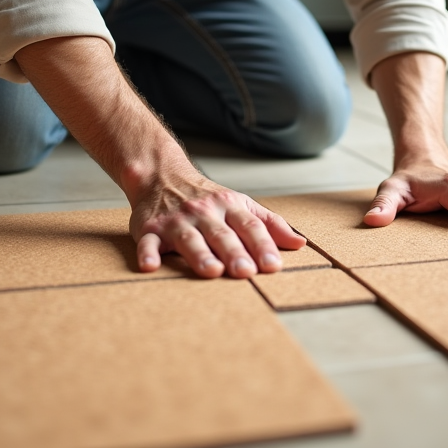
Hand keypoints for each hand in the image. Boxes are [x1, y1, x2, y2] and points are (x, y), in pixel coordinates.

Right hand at [130, 174, 306, 277]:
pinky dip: (147, 253)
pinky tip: (149, 265)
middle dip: (234, 252)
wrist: (161, 175)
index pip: (249, 226)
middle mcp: (204, 213)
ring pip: (190, 238)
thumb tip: (299, 244)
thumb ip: (269, 224)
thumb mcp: (240, 204)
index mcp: (228, 206)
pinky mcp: (150, 229)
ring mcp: (176, 221)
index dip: (262, 245)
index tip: (273, 265)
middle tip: (246, 272)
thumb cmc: (206, 198)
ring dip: (200, 255)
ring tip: (212, 271)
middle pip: (221, 234)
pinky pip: (148, 242)